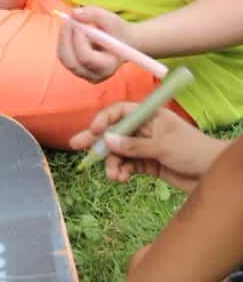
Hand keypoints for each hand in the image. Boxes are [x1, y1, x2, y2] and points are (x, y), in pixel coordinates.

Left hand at [57, 5, 137, 81]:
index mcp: (108, 66)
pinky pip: (64, 55)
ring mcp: (84, 74)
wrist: (122, 43)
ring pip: (64, 58)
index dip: (78, 40)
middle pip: (71, 62)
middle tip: (70, 21)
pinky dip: (64, 40)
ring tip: (73, 23)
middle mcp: (95, 75)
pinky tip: (72, 30)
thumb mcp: (112, 20)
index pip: (86, 58)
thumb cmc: (118, 32)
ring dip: (64, 38)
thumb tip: (73, 13)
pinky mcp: (76, 68)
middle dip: (66, 39)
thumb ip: (95, 14)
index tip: (78, 24)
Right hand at [69, 102, 223, 192]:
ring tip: (114, 176)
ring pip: (120, 151)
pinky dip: (122, 171)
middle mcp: (145, 129)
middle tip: (77, 146)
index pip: (121, 112)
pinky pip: (128, 165)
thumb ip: (133, 146)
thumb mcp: (162, 147)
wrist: (213, 174)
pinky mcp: (149, 163)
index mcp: (150, 115)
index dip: (104, 119)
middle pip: (116, 131)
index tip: (93, 131)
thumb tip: (107, 140)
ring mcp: (146, 146)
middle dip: (98, 140)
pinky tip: (121, 179)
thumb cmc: (193, 151)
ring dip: (113, 163)